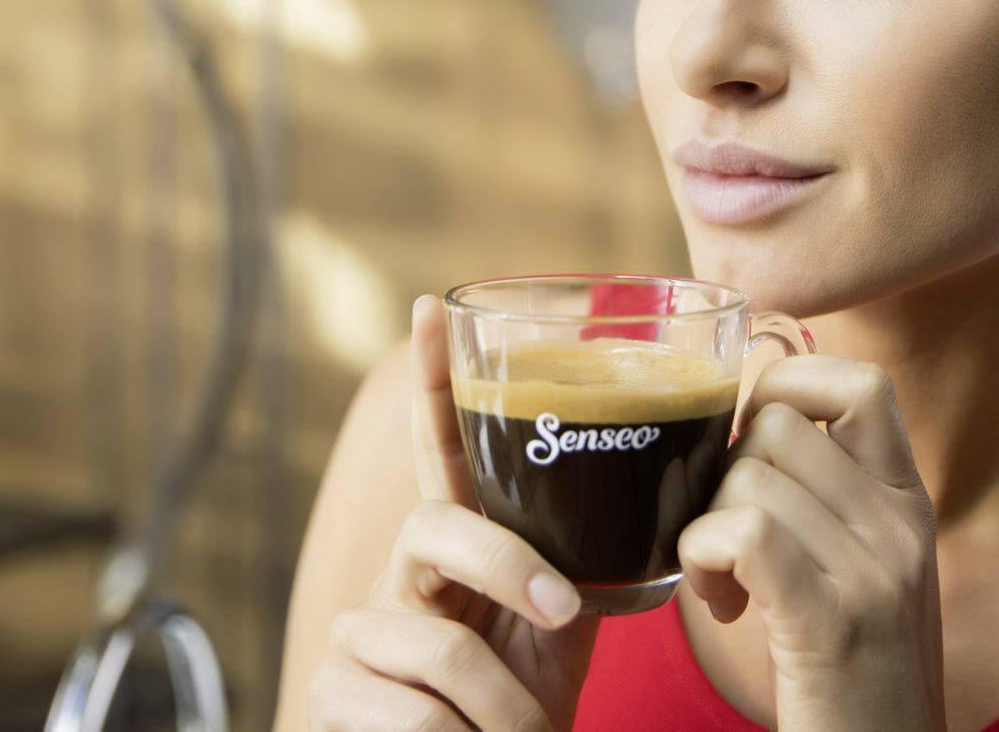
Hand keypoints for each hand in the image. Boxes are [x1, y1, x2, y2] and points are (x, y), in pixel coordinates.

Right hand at [309, 295, 601, 729]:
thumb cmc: (527, 702)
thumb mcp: (566, 624)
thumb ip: (588, 560)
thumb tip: (666, 503)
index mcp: (456, 545)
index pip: (441, 452)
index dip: (434, 380)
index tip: (432, 306)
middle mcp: (398, 571)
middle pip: (437, 526)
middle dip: (510, 570)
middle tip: (560, 613)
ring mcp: (357, 627)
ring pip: (442, 649)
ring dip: (505, 708)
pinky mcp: (332, 691)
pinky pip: (414, 713)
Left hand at [678, 355, 945, 731]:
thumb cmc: (853, 676)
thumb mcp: (864, 570)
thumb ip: (827, 498)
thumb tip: (742, 428)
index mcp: (909, 503)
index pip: (860, 382)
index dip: (786, 387)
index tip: (751, 446)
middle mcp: (901, 526)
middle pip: (776, 425)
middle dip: (724, 473)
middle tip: (727, 543)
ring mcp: (872, 573)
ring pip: (747, 476)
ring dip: (705, 529)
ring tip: (724, 587)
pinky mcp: (830, 623)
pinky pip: (742, 533)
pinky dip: (702, 556)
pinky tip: (720, 602)